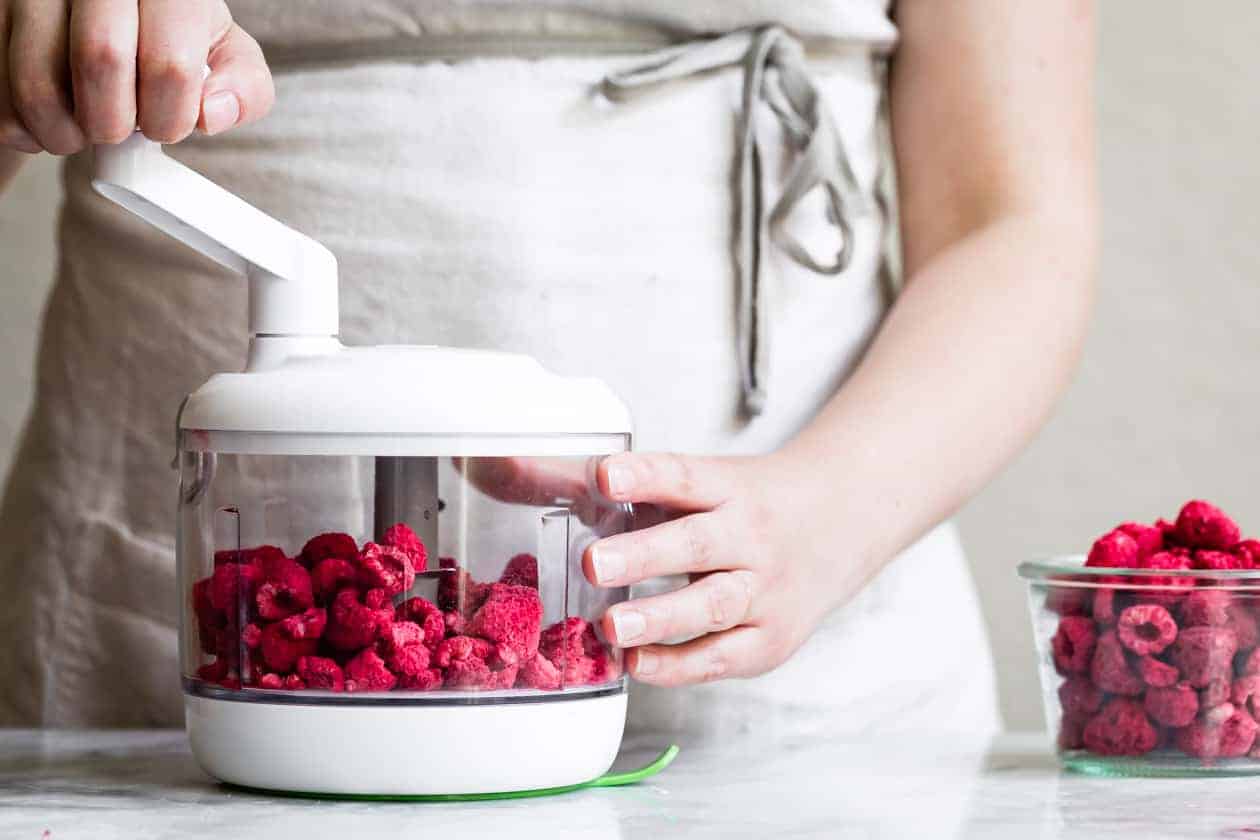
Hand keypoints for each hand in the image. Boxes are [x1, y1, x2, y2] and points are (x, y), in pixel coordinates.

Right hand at [0, 0, 272, 154]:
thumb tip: (212, 115)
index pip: (169, 64)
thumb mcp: (220, 55)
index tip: (163, 128)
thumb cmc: (168, 37)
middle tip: (119, 131)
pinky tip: (46, 117)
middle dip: (113, 124)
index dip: (168, 118)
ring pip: (38, 81)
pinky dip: (22, 126)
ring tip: (81, 129)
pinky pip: (0, 93)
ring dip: (63, 132)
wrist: (101, 17)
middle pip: (100, 62)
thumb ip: (242, 87)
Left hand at [583, 452, 861, 686]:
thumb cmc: (750, 504)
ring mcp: (765, 591)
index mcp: (728, 488)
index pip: (684, 477)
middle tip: (593, 562)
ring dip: (660, 618)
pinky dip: (679, 665)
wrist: (841, 522)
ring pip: (712, 606)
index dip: (644, 476)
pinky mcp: (770, 639)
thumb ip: (631, 486)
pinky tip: (639, 663)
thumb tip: (524, 473)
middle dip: (643, 554)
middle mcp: (750, 537)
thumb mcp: (704, 481)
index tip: (605, 475)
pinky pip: (722, 656)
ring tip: (612, 626)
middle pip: (697, 544)